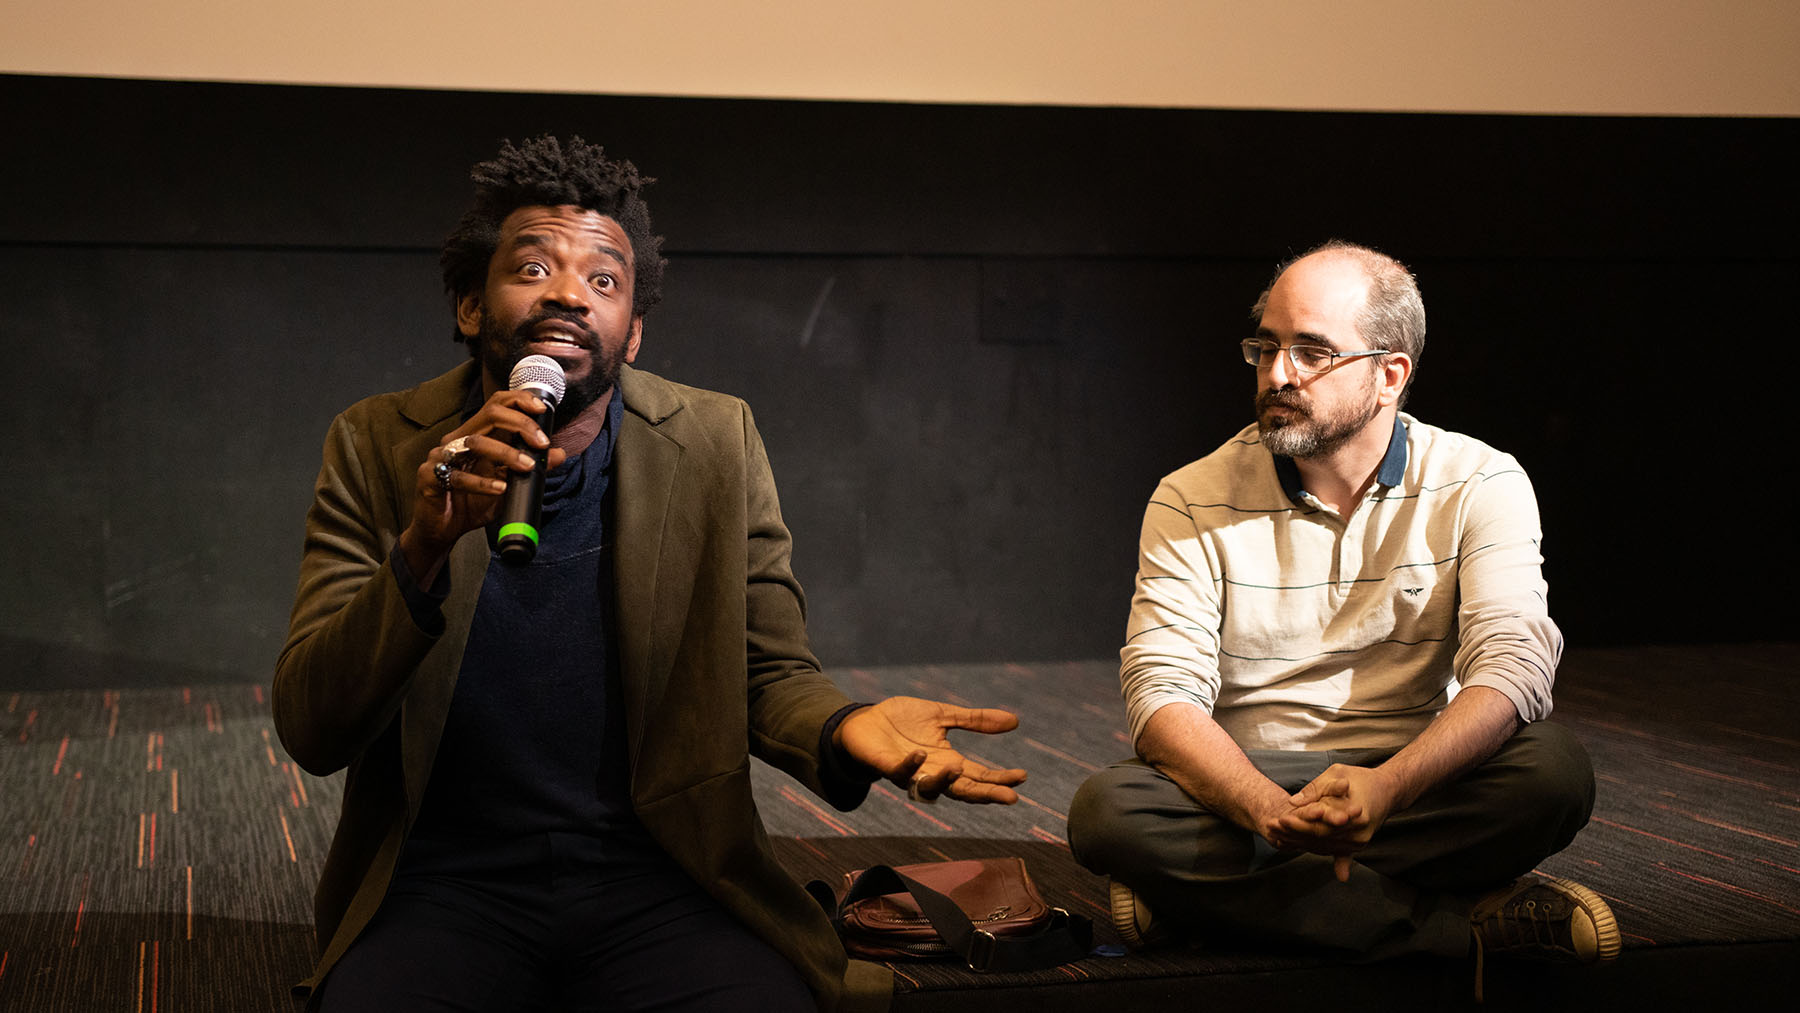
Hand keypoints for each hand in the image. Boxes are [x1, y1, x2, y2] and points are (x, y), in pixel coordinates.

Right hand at [399, 389, 567, 578]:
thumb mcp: (508, 484)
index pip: (496, 405)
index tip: (542, 410)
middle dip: (520, 424)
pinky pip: (457, 476)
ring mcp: (441, 457)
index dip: (519, 401)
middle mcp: (457, 440)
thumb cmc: (471, 503)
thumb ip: (531, 468)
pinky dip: (482, 483)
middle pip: (489, 415)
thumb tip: (559, 453)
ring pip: (475, 443)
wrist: (442, 530)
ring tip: (526, 466)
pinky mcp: (429, 478)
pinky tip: (500, 489)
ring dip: (506, 454)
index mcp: (475, 435)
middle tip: (541, 442)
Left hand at [835, 697, 1026, 804]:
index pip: (979, 776)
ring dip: (944, 781)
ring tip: (960, 769)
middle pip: (962, 789)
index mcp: (947, 762)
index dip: (1000, 779)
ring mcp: (909, 773)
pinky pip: (899, 771)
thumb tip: (1015, 721)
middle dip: (985, 793)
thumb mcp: (943, 716)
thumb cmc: (903, 722)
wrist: (865, 721)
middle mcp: (931, 773)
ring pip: (930, 787)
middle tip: (1009, 796)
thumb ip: (975, 720)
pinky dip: (910, 765)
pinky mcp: (886, 766)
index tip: (1022, 777)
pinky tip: (921, 754)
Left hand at [1272, 763, 1400, 881]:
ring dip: (1299, 842)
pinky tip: (1295, 846)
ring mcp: (1357, 843)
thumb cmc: (1361, 778)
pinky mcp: (1355, 845)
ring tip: (1277, 836)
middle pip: (1319, 839)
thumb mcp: (1337, 774)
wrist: (1388, 791)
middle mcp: (1357, 834)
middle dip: (1293, 834)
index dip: (1297, 824)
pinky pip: (1331, 849)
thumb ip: (1315, 789)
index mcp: (1354, 816)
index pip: (1320, 825)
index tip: (1278, 819)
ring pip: (1322, 846)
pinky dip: (1312, 847)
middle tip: (1271, 828)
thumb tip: (1292, 802)